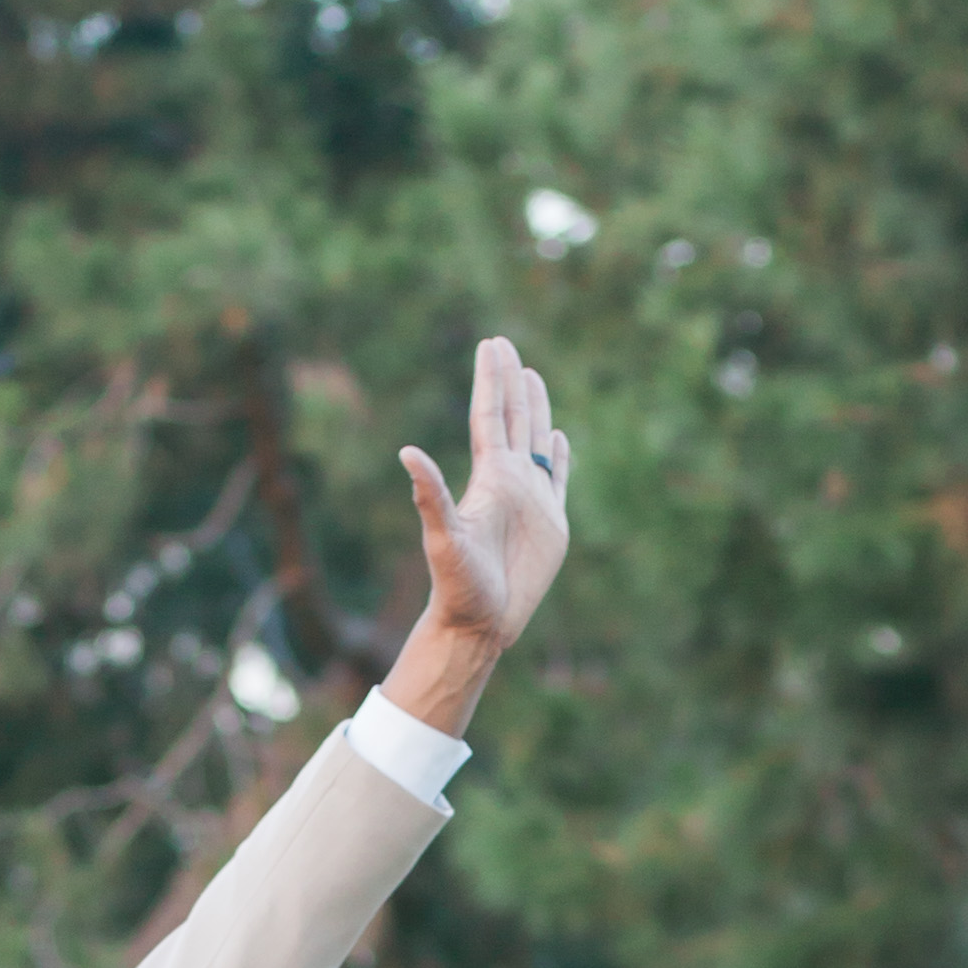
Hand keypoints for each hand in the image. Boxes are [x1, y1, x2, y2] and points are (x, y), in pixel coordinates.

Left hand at [383, 333, 568, 728]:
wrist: (480, 623)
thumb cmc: (458, 586)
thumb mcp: (444, 538)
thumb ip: (431, 495)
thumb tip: (407, 452)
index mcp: (489, 479)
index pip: (490, 417)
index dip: (491, 381)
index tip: (491, 344)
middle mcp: (510, 482)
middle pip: (513, 419)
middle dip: (511, 382)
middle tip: (505, 345)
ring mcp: (532, 501)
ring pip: (536, 441)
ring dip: (535, 410)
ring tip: (532, 376)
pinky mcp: (552, 524)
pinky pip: (559, 480)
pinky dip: (560, 457)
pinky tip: (558, 439)